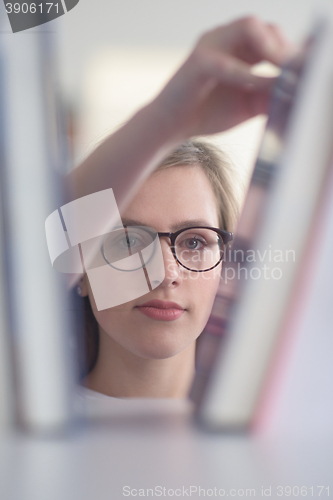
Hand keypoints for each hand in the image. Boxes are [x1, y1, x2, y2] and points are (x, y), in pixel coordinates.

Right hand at [153, 17, 295, 138]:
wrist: (172, 127)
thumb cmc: (206, 113)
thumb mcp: (248, 105)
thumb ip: (270, 96)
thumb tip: (296, 93)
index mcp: (238, 48)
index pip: (271, 36)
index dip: (289, 51)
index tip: (303, 72)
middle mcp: (224, 40)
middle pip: (263, 25)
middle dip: (282, 47)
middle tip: (295, 71)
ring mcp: (209, 46)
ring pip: (247, 27)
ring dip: (270, 48)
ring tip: (282, 71)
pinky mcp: (196, 62)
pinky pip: (226, 62)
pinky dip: (246, 74)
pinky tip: (260, 86)